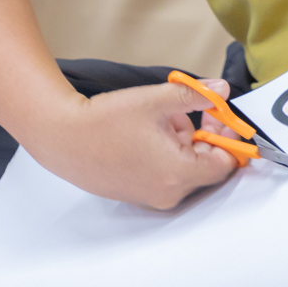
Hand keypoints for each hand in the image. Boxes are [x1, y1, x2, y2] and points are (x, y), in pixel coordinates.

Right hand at [27, 77, 241, 208]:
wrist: (59, 137)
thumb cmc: (103, 121)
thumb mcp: (156, 100)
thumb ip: (195, 95)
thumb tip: (221, 90)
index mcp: (178, 173)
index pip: (224, 164)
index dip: (228, 138)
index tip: (222, 116)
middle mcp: (167, 193)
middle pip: (205, 166)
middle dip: (204, 136)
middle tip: (194, 109)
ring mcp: (150, 196)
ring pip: (184, 169)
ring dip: (183, 142)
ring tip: (162, 117)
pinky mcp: (135, 194)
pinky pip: (165, 175)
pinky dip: (166, 154)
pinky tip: (148, 133)